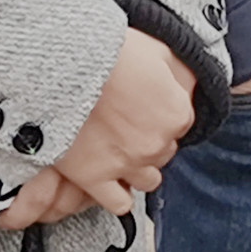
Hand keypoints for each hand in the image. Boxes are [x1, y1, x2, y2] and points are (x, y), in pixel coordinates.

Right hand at [0, 27, 196, 227]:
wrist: (61, 67)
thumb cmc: (108, 51)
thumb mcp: (157, 48)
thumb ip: (178, 73)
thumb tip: (189, 83)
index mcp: (176, 113)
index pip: (181, 123)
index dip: (163, 112)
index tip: (148, 105)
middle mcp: (157, 144)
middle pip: (165, 152)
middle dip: (151, 139)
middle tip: (129, 122)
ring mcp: (127, 163)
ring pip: (147, 180)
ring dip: (138, 166)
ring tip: (120, 148)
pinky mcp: (95, 178)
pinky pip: (119, 203)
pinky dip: (117, 193)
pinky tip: (110, 179)